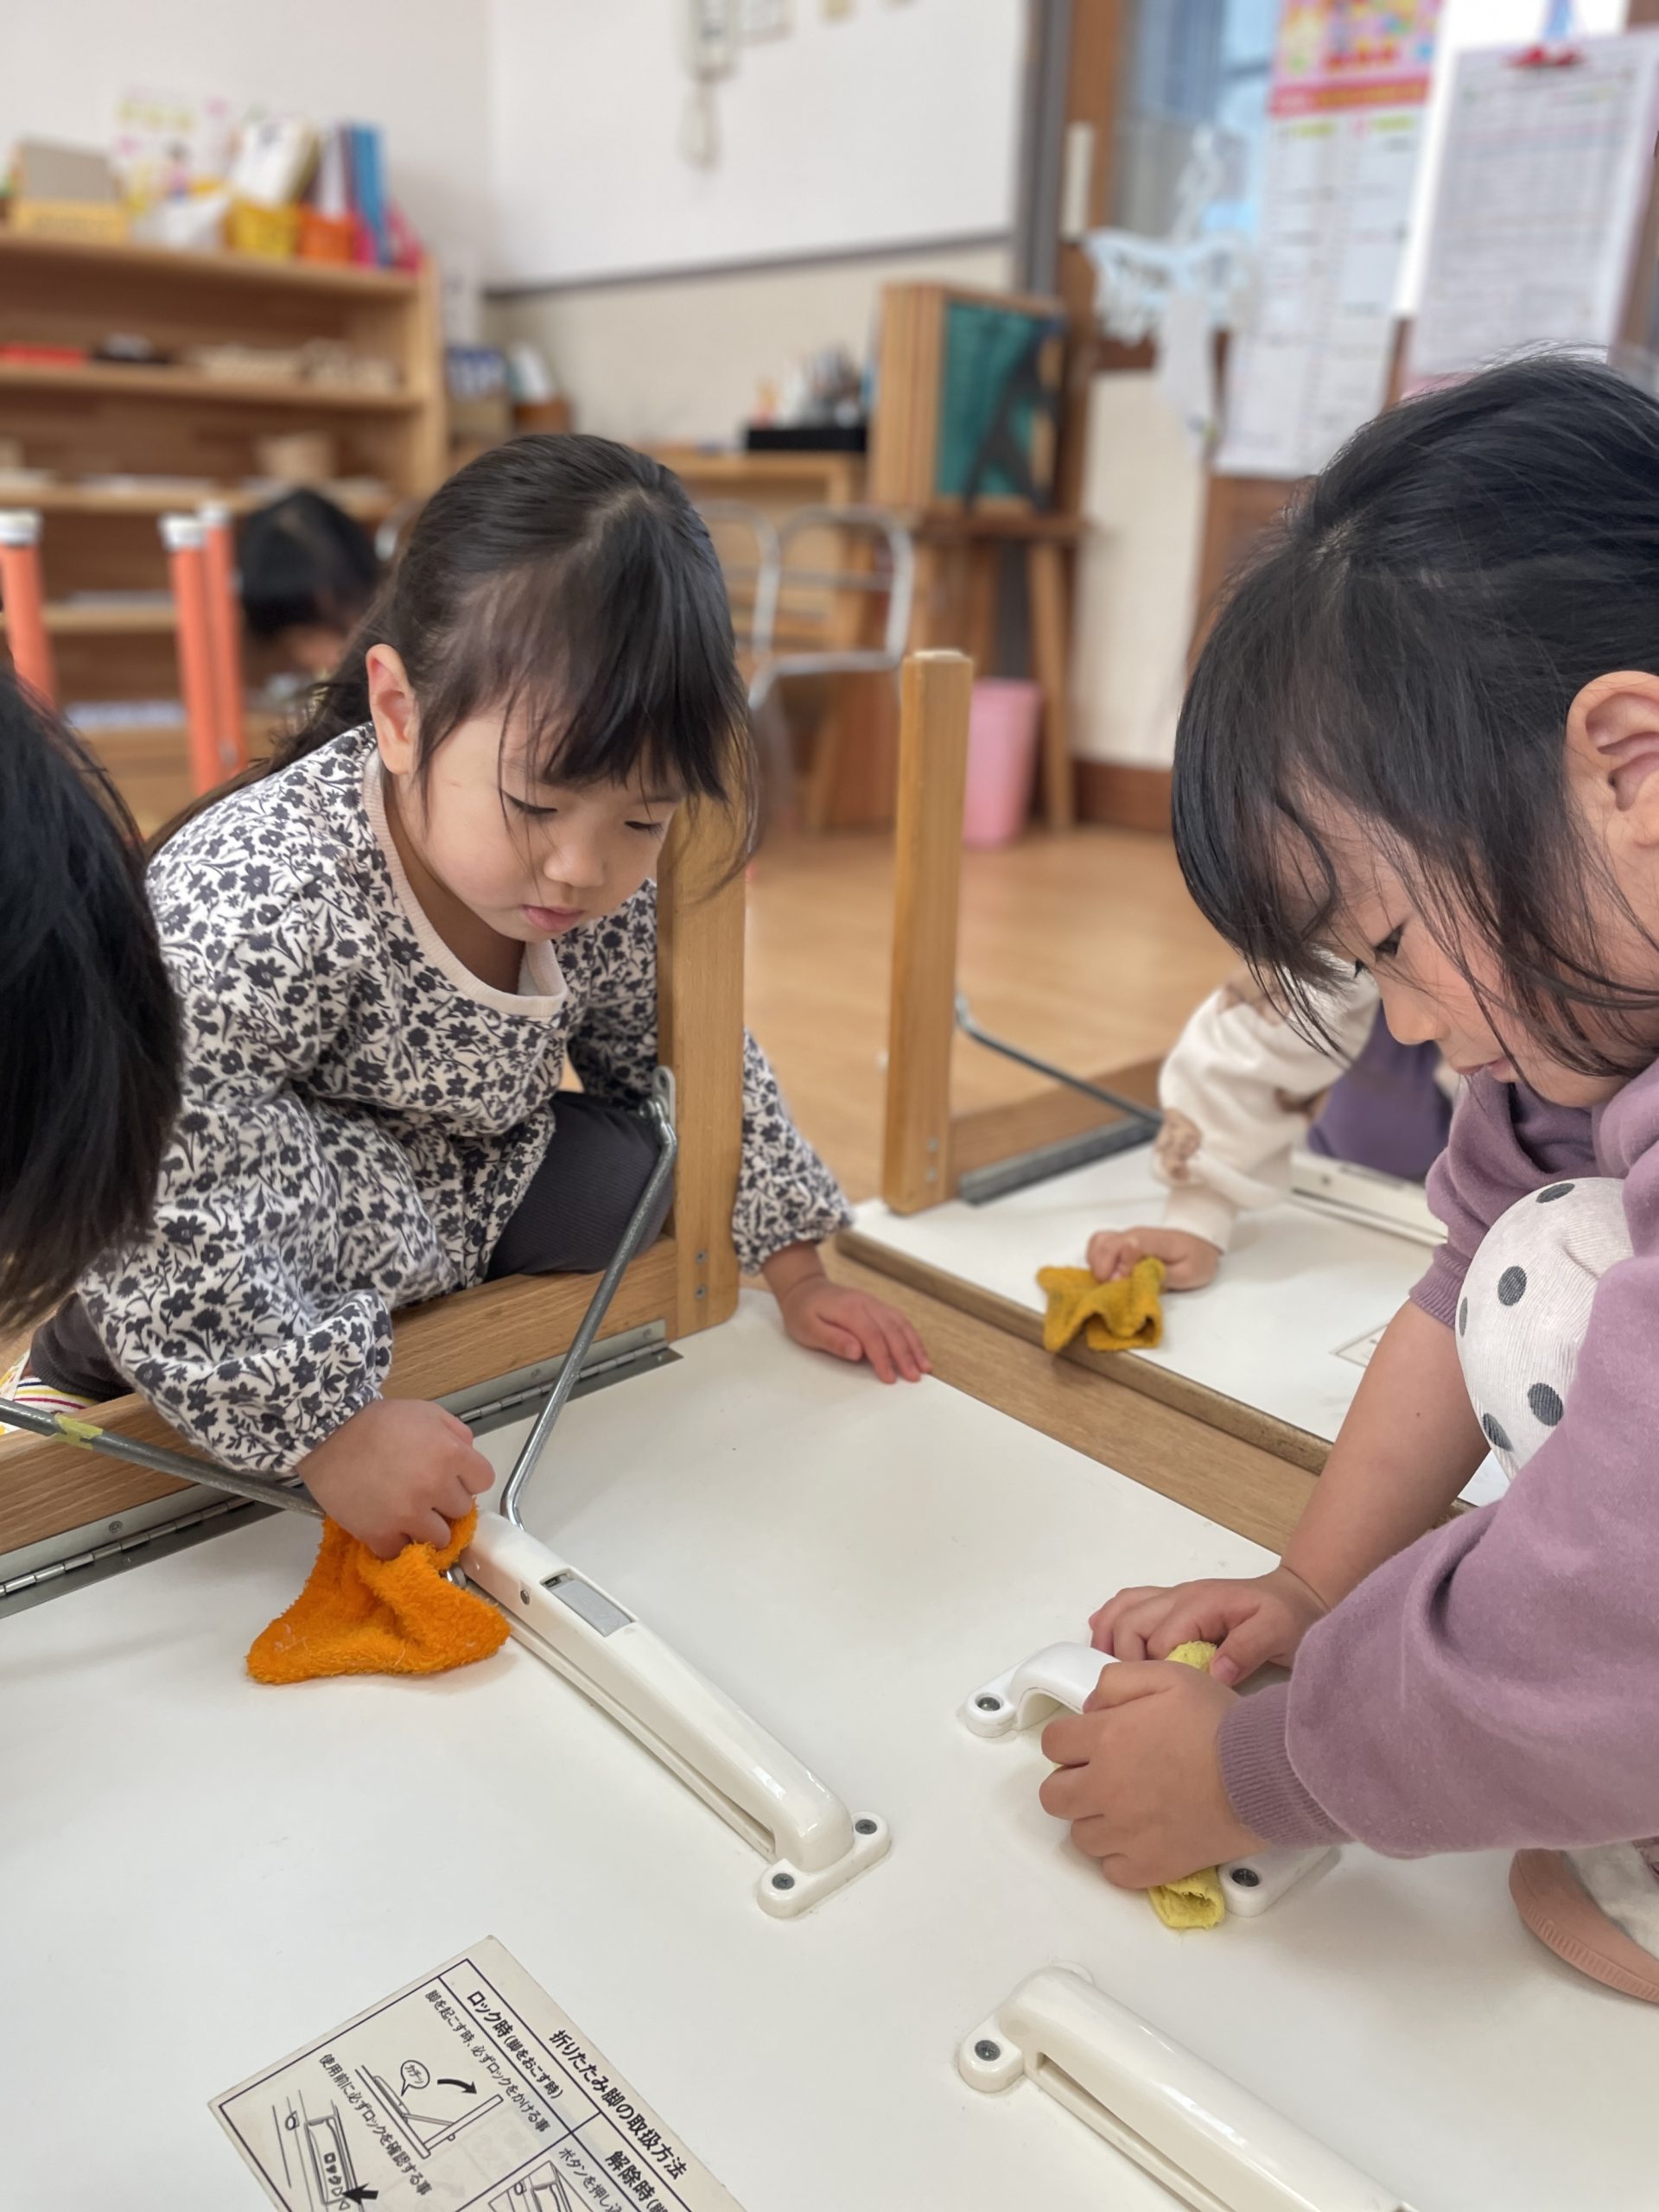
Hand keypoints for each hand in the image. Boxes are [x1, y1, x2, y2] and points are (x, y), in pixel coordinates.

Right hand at [299, 1397, 495, 1558]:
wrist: (328, 1435)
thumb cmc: (377, 1421)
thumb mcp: (427, 1412)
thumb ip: (457, 1434)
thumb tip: (469, 1459)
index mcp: (450, 1454)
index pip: (483, 1481)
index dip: (467, 1477)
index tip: (452, 1475)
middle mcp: (434, 1487)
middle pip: (462, 1510)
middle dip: (446, 1501)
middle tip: (425, 1491)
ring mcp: (408, 1515)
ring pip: (440, 1539)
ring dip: (428, 1528)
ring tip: (409, 1514)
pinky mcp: (380, 1535)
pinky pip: (403, 1554)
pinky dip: (398, 1545)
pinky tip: (390, 1528)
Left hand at [776, 1276, 929, 1382]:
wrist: (804, 1288)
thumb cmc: (803, 1312)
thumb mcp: (808, 1329)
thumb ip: (833, 1340)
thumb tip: (857, 1352)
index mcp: (848, 1309)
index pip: (872, 1336)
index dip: (883, 1358)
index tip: (889, 1378)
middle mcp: (866, 1303)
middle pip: (892, 1330)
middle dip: (905, 1355)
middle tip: (915, 1377)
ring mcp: (873, 1302)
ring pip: (900, 1323)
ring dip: (914, 1345)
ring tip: (924, 1367)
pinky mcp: (877, 1306)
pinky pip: (899, 1319)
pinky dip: (911, 1336)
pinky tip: (917, 1350)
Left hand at [1038, 1661, 1264, 1889]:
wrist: (1263, 1773)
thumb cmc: (1218, 1722)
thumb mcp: (1169, 1675)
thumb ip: (1118, 1681)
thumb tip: (1091, 1708)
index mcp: (1105, 1738)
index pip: (1052, 1744)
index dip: (1070, 1741)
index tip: (1092, 1743)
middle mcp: (1105, 1788)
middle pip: (1054, 1796)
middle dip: (1072, 1782)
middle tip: (1104, 1776)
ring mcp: (1125, 1833)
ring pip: (1080, 1835)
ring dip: (1096, 1820)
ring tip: (1128, 1808)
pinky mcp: (1149, 1867)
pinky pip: (1112, 1870)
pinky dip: (1121, 1856)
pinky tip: (1143, 1837)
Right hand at [1086, 1225, 1219, 1290]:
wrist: (1200, 1243)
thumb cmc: (1195, 1259)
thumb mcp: (1187, 1274)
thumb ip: (1159, 1275)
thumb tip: (1130, 1278)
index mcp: (1152, 1241)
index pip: (1127, 1246)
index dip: (1121, 1267)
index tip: (1125, 1284)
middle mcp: (1133, 1235)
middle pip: (1103, 1244)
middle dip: (1102, 1270)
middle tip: (1114, 1289)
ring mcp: (1125, 1237)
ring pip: (1097, 1243)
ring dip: (1096, 1265)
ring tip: (1109, 1283)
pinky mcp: (1121, 1243)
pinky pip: (1098, 1246)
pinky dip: (1096, 1261)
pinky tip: (1107, 1275)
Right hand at [1088, 1563, 1326, 1684]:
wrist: (1297, 1595)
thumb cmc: (1289, 1616)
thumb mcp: (1278, 1632)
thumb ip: (1246, 1649)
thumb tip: (1213, 1675)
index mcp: (1201, 1604)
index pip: (1158, 1639)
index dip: (1153, 1671)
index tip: (1158, 1701)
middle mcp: (1180, 1596)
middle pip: (1130, 1622)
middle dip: (1122, 1658)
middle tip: (1131, 1694)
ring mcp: (1174, 1597)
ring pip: (1123, 1608)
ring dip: (1108, 1636)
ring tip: (1106, 1673)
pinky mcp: (1173, 1603)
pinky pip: (1131, 1603)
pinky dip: (1111, 1619)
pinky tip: (1101, 1638)